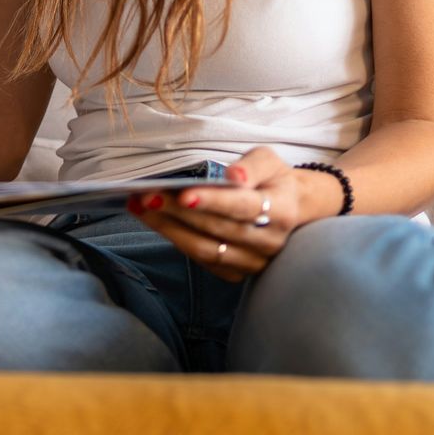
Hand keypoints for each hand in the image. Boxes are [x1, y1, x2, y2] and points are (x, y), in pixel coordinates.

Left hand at [130, 148, 336, 281]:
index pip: (243, 207)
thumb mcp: (270, 161)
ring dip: (169, 229)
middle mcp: (269, 241)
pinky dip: (177, 241)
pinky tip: (156, 222)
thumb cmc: (273, 180)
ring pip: (207, 250)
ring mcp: (254, 261)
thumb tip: (233, 176)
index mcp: (281, 209)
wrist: (292, 211)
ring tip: (141, 208)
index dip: (213, 202)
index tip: (184, 194)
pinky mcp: (238, 273)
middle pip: (218, 229)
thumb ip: (252, 165)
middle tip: (146, 196)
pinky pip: (204, 261)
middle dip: (178, 212)